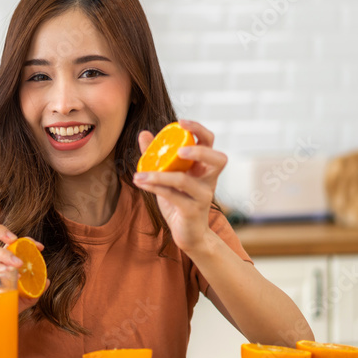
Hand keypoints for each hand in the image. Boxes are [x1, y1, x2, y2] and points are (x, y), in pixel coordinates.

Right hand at [0, 225, 47, 314]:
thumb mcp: (18, 300)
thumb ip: (32, 292)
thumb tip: (47, 281)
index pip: (2, 239)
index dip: (22, 238)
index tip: (40, 246)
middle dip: (0, 231)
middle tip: (16, 241)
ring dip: (2, 253)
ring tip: (17, 265)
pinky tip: (4, 278)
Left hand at [133, 120, 227, 255]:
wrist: (188, 235)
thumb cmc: (179, 202)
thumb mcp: (167, 177)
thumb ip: (157, 155)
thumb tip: (144, 133)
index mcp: (204, 167)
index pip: (209, 142)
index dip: (199, 129)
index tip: (180, 122)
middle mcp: (209, 179)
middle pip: (218, 159)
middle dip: (199, 151)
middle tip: (178, 150)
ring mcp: (203, 195)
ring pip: (184, 180)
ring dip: (158, 175)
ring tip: (139, 174)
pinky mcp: (193, 210)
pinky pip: (173, 196)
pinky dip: (154, 187)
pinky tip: (140, 182)